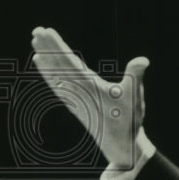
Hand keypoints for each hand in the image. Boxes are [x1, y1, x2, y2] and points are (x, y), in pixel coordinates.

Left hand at [31, 27, 149, 168]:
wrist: (121, 148)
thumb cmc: (129, 122)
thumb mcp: (134, 97)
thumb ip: (135, 76)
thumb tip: (143, 60)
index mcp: (90, 87)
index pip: (71, 62)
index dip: (58, 48)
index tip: (46, 33)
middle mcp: (79, 93)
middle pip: (59, 66)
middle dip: (48, 48)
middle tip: (35, 31)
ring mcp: (75, 100)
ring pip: (56, 75)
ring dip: (46, 59)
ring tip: (35, 43)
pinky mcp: (75, 105)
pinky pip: (57, 86)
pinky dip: (48, 74)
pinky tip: (41, 65)